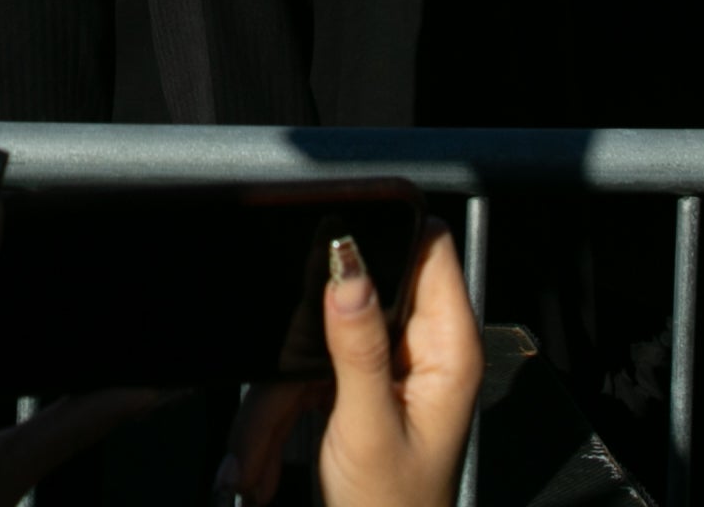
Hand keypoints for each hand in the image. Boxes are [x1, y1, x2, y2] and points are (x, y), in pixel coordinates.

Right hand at [212, 221, 477, 505]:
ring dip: (274, 404)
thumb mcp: (367, 426)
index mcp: (447, 349)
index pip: (428, 251)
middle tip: (277, 394)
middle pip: (352, 299)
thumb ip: (358, 343)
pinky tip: (260, 464)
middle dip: (300, 346)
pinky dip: (274, 419)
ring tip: (256, 460)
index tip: (330, 249)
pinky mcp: (355, 389)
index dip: (383, 238)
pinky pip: (301, 379)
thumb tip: (348, 263)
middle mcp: (422, 350)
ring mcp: (385, 370)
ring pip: (312, 345)